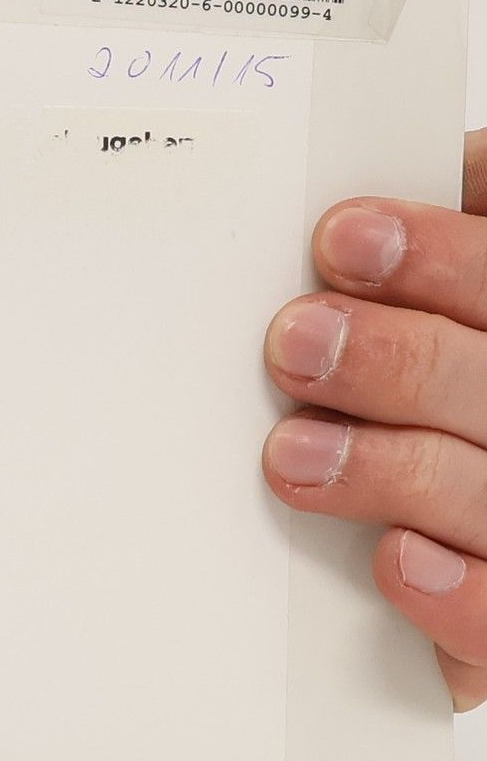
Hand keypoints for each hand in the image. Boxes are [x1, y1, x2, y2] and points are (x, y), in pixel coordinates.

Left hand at [265, 128, 486, 709]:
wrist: (470, 548)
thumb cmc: (444, 412)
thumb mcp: (449, 316)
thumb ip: (448, 257)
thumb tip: (424, 169)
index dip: (439, 255)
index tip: (341, 237)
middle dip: (395, 358)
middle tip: (296, 343)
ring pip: (484, 493)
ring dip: (391, 469)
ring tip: (292, 455)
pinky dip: (449, 590)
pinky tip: (391, 558)